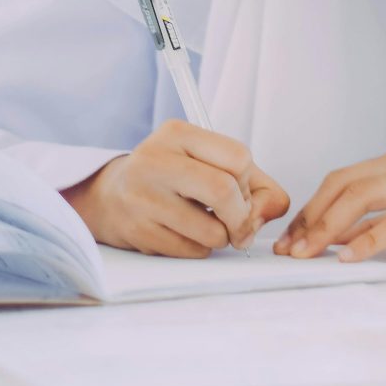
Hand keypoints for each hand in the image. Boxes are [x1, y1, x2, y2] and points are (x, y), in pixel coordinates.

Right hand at [62, 121, 289, 257]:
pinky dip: (200, 249)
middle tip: (238, 226)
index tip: (241, 194)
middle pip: (224, 191)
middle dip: (241, 217)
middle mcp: (156, 160)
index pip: (238, 157)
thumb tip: (274, 209)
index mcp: (178, 134)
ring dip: (222, 237)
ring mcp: (143, 197)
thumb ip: (256, 183)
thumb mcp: (209, 163)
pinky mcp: (139, 231)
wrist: (111, 197)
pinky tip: (184, 234)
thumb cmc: (173, 179)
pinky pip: (192, 251)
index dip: (249, 183)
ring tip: (207, 227)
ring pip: (212, 231)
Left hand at [277, 141, 385, 262]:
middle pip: (343, 183)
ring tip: (306, 255)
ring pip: (362, 197)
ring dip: (326, 228)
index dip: (312, 208)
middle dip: (310, 217)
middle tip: (289, 250)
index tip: (292, 237)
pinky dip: (366, 239)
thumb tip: (340, 236)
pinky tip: (348, 257)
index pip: (343, 178)